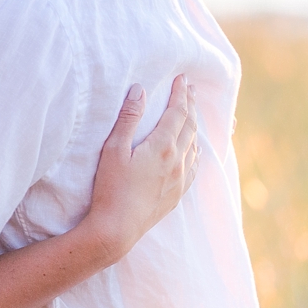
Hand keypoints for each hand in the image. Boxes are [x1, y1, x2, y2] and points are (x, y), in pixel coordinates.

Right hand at [84, 76, 199, 262]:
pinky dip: (196, 150)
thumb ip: (127, 118)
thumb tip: (139, 90)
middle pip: (189, 125)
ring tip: (192, 113)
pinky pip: (194, 166)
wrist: (118, 228)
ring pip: (194, 145)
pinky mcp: (178, 193)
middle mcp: (178, 161)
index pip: (177, 113)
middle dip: (190, 104)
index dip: (180, 94)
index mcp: (162, 147)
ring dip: (194, 125)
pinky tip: (194, 149)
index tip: (182, 79)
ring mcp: (180, 179)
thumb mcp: (113, 149)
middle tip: (190, 88)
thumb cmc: (110, 187)